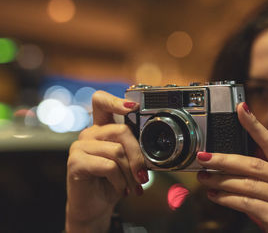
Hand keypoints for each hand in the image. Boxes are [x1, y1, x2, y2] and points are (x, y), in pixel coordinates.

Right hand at [65, 91, 147, 232]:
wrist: (95, 207)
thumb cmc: (113, 182)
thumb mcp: (128, 162)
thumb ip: (135, 148)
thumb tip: (151, 147)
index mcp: (103, 127)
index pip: (102, 101)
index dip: (116, 100)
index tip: (134, 106)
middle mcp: (90, 133)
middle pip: (120, 130)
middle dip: (138, 155)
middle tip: (143, 175)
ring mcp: (80, 146)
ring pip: (117, 151)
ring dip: (130, 173)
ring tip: (134, 187)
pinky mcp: (75, 162)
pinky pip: (108, 166)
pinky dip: (120, 181)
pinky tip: (121, 189)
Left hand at [196, 102, 267, 232]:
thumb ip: (261, 181)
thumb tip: (229, 166)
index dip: (256, 126)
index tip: (241, 109)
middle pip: (255, 164)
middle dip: (225, 159)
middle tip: (204, 156)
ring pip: (248, 184)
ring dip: (221, 180)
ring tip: (204, 178)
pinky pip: (248, 204)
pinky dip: (227, 199)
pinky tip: (215, 196)